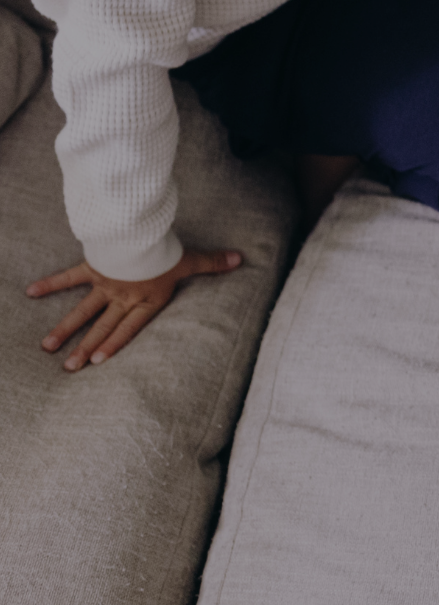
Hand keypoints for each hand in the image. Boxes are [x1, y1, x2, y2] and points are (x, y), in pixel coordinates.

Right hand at [28, 249, 241, 370]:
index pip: (129, 329)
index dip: (115, 345)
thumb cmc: (166, 250)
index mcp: (146, 300)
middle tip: (69, 368)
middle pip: (102, 327)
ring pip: (82, 311)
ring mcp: (104, 284)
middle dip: (85, 348)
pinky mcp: (91, 267)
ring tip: (48, 347)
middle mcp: (123, 297)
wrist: (139, 235)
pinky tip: (30, 292)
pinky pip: (68, 278)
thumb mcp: (192, 259)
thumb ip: (214, 263)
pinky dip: (50, 284)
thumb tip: (242, 260)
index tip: (98, 363)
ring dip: (65, 329)